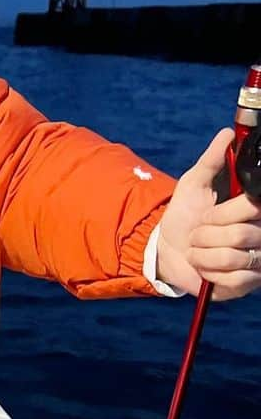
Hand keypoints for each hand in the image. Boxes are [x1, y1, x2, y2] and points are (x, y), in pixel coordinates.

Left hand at [156, 128, 260, 299]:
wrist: (166, 249)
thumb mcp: (194, 184)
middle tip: (198, 234)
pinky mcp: (246, 285)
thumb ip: (212, 160)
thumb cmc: (185, 215)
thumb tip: (228, 133)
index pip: (252, 207)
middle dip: (207, 233)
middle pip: (242, 233)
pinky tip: (203, 269)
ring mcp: (257, 262)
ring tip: (198, 250)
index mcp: (254, 211)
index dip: (225, 212)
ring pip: (234, 256)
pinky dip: (208, 272)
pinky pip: (232, 279)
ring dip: (203, 254)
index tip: (208, 214)